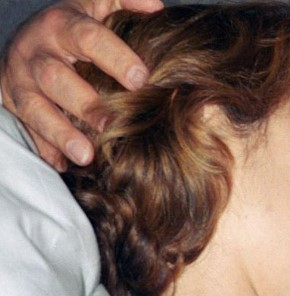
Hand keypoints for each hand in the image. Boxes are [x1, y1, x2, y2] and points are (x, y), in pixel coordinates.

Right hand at [0, 0, 163, 169]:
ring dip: (60, 133)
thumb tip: (155, 7)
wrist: (29, 40)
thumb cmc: (75, 26)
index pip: (87, 37)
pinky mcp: (13, 102)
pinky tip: (65, 165)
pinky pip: (26, 128)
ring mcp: (20, 79)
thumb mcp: (96, 4)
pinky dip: (45, 148)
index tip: (140, 80)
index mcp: (62, 25)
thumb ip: (124, 0)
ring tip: (86, 155)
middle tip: (111, 126)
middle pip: (55, 77)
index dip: (114, 57)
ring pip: (34, 107)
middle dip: (83, 103)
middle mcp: (36, 51)